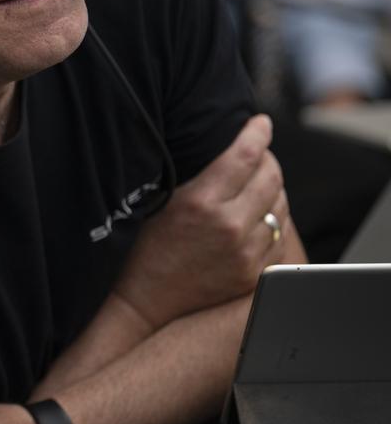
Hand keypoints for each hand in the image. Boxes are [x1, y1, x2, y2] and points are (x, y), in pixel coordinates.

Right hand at [113, 114, 295, 329]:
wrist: (144, 300)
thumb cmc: (142, 245)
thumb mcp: (160, 200)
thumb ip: (195, 175)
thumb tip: (222, 146)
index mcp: (200, 202)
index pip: (246, 155)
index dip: (257, 132)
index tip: (260, 122)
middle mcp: (229, 226)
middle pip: (271, 177)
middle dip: (268, 159)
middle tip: (257, 153)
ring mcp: (245, 253)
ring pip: (281, 207)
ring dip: (272, 189)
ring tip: (257, 184)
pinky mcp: (252, 274)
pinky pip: (279, 238)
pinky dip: (272, 221)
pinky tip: (256, 217)